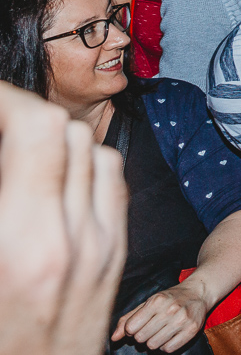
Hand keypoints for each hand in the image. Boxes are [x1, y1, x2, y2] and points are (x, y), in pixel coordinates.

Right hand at [0, 81, 126, 354]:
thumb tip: (0, 141)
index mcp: (23, 242)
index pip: (37, 131)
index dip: (7, 100)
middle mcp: (71, 237)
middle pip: (66, 131)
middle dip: (24, 113)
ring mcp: (101, 245)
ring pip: (94, 150)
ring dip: (55, 138)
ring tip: (18, 147)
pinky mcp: (115, 254)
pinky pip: (112, 184)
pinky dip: (84, 166)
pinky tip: (52, 176)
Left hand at [111, 280, 206, 353]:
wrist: (198, 293)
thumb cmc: (169, 299)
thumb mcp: (148, 303)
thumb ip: (128, 319)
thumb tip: (113, 338)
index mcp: (157, 301)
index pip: (131, 327)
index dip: (131, 330)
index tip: (139, 325)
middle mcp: (170, 310)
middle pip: (141, 338)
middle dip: (142, 336)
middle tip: (151, 329)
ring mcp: (182, 320)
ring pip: (153, 345)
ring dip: (153, 342)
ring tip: (161, 332)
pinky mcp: (191, 330)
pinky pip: (168, 349)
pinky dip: (165, 346)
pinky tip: (169, 336)